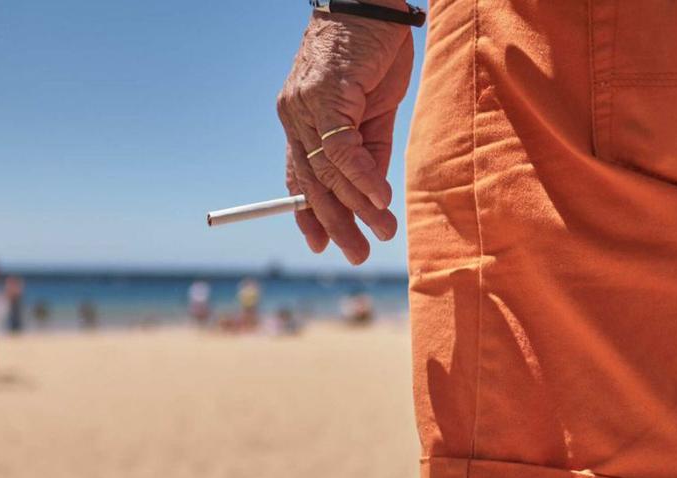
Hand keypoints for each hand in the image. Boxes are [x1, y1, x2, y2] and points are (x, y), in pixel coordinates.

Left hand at [277, 4, 413, 264]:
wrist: (371, 3)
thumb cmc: (373, 51)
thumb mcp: (373, 110)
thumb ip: (369, 150)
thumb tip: (372, 195)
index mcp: (299, 120)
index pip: (298, 176)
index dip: (308, 213)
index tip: (321, 243)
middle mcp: (294, 117)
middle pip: (311, 183)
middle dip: (336, 222)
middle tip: (356, 253)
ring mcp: (306, 108)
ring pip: (328, 171)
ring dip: (357, 206)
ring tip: (381, 233)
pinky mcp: (326, 98)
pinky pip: (343, 150)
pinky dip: (363, 177)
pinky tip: (381, 199)